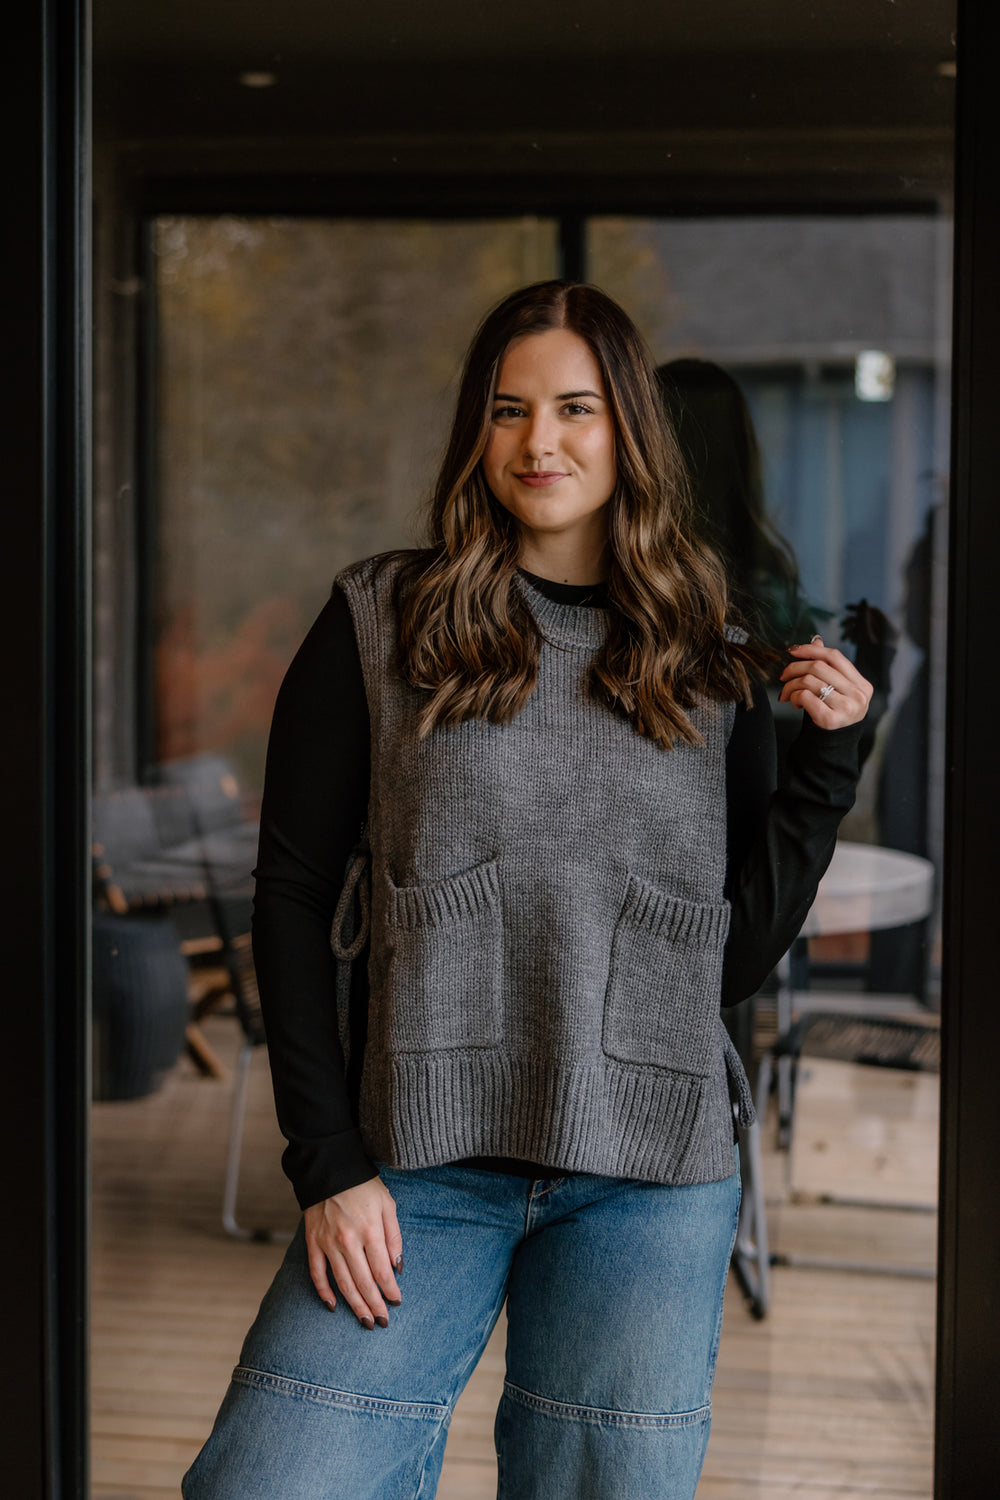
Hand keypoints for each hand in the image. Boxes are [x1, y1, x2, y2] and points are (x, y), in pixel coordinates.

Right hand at [303, 1176, 402, 1329]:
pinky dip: (324, 1292)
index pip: (382, 1270)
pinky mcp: (313, 1242)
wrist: (329, 1169)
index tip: (396, 1302)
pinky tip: (333, 1306)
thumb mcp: (387, 1204)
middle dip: (374, 1305)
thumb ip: (394, 1236)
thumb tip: (397, 1266)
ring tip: (365, 1321)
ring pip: (343, 1283)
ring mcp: (328, 1243)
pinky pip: (317, 1273)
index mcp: (369, 1230)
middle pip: (363, 1282)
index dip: (390, 1290)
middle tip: (382, 1322)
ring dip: (355, 1305)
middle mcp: (348, 1241)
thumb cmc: (363, 1186)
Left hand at [779, 635, 873, 728]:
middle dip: (795, 668)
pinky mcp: (831, 720)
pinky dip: (794, 696)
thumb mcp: (836, 689)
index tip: (793, 651)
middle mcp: (858, 695)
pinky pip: (805, 697)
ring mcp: (847, 708)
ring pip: (809, 681)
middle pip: (818, 667)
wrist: (833, 744)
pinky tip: (795, 703)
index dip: (811, 649)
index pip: (834, 656)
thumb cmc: (834, 712)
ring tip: (788, 693)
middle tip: (783, 676)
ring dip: (791, 685)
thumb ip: (829, 667)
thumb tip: (816, 640)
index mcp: (861, 684)